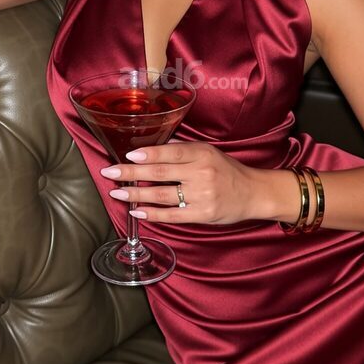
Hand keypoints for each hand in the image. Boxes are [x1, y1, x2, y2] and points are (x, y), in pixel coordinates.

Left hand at [99, 141, 259, 224]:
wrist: (252, 192)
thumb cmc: (226, 170)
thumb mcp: (207, 152)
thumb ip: (181, 150)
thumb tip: (149, 148)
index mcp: (201, 153)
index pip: (170, 152)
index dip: (148, 154)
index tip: (128, 156)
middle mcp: (201, 173)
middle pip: (160, 173)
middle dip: (131, 174)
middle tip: (110, 173)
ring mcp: (202, 195)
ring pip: (162, 195)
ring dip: (136, 195)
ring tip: (117, 193)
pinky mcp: (202, 214)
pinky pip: (172, 215)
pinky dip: (152, 214)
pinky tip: (136, 211)